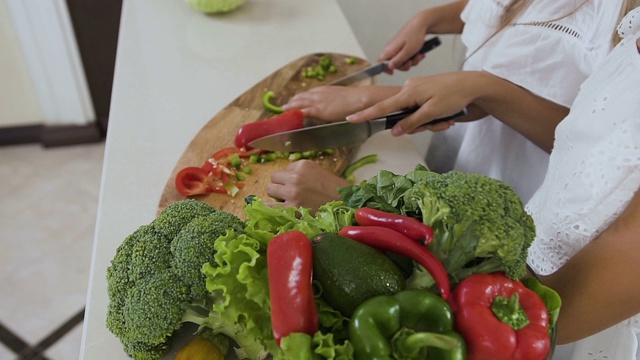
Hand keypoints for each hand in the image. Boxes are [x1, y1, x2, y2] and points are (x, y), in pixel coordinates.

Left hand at [265, 160, 350, 212]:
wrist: (346, 205)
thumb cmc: (335, 190)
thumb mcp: (318, 171)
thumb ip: (301, 171)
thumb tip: (284, 177)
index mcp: (303, 165)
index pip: (284, 170)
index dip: (288, 179)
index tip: (296, 186)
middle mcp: (296, 177)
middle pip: (273, 178)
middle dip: (279, 186)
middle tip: (289, 194)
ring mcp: (292, 193)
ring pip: (270, 190)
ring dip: (276, 196)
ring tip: (287, 201)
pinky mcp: (291, 208)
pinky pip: (270, 207)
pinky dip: (270, 208)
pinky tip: (275, 209)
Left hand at [282, 85, 399, 121]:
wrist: (359, 99)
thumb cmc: (354, 100)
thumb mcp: (339, 97)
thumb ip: (331, 100)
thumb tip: (330, 105)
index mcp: (323, 90)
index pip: (307, 94)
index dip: (298, 98)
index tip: (293, 101)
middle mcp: (318, 93)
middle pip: (300, 97)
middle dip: (291, 102)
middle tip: (284, 107)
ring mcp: (317, 101)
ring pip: (299, 102)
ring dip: (290, 106)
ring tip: (283, 111)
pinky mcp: (319, 109)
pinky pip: (303, 110)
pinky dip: (295, 112)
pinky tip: (290, 115)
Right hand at [346, 72, 481, 134]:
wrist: (473, 84)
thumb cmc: (453, 95)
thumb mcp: (432, 112)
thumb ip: (411, 122)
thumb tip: (394, 131)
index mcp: (408, 92)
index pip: (382, 107)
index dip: (366, 115)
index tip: (350, 118)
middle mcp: (409, 89)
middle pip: (400, 115)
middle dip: (416, 125)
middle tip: (437, 124)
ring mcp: (416, 90)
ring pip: (412, 115)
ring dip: (427, 122)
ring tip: (445, 120)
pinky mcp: (423, 92)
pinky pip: (419, 110)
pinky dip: (430, 117)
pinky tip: (445, 117)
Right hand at [378, 11, 430, 71]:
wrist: (421, 24)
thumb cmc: (414, 35)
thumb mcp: (407, 52)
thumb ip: (398, 61)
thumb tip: (389, 67)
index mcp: (389, 50)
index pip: (380, 62)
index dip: (384, 69)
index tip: (392, 72)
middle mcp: (391, 49)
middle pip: (393, 64)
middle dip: (404, 65)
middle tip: (412, 61)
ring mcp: (397, 48)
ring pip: (402, 61)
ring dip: (411, 61)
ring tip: (419, 55)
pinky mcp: (403, 47)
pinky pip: (406, 56)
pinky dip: (413, 57)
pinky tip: (419, 53)